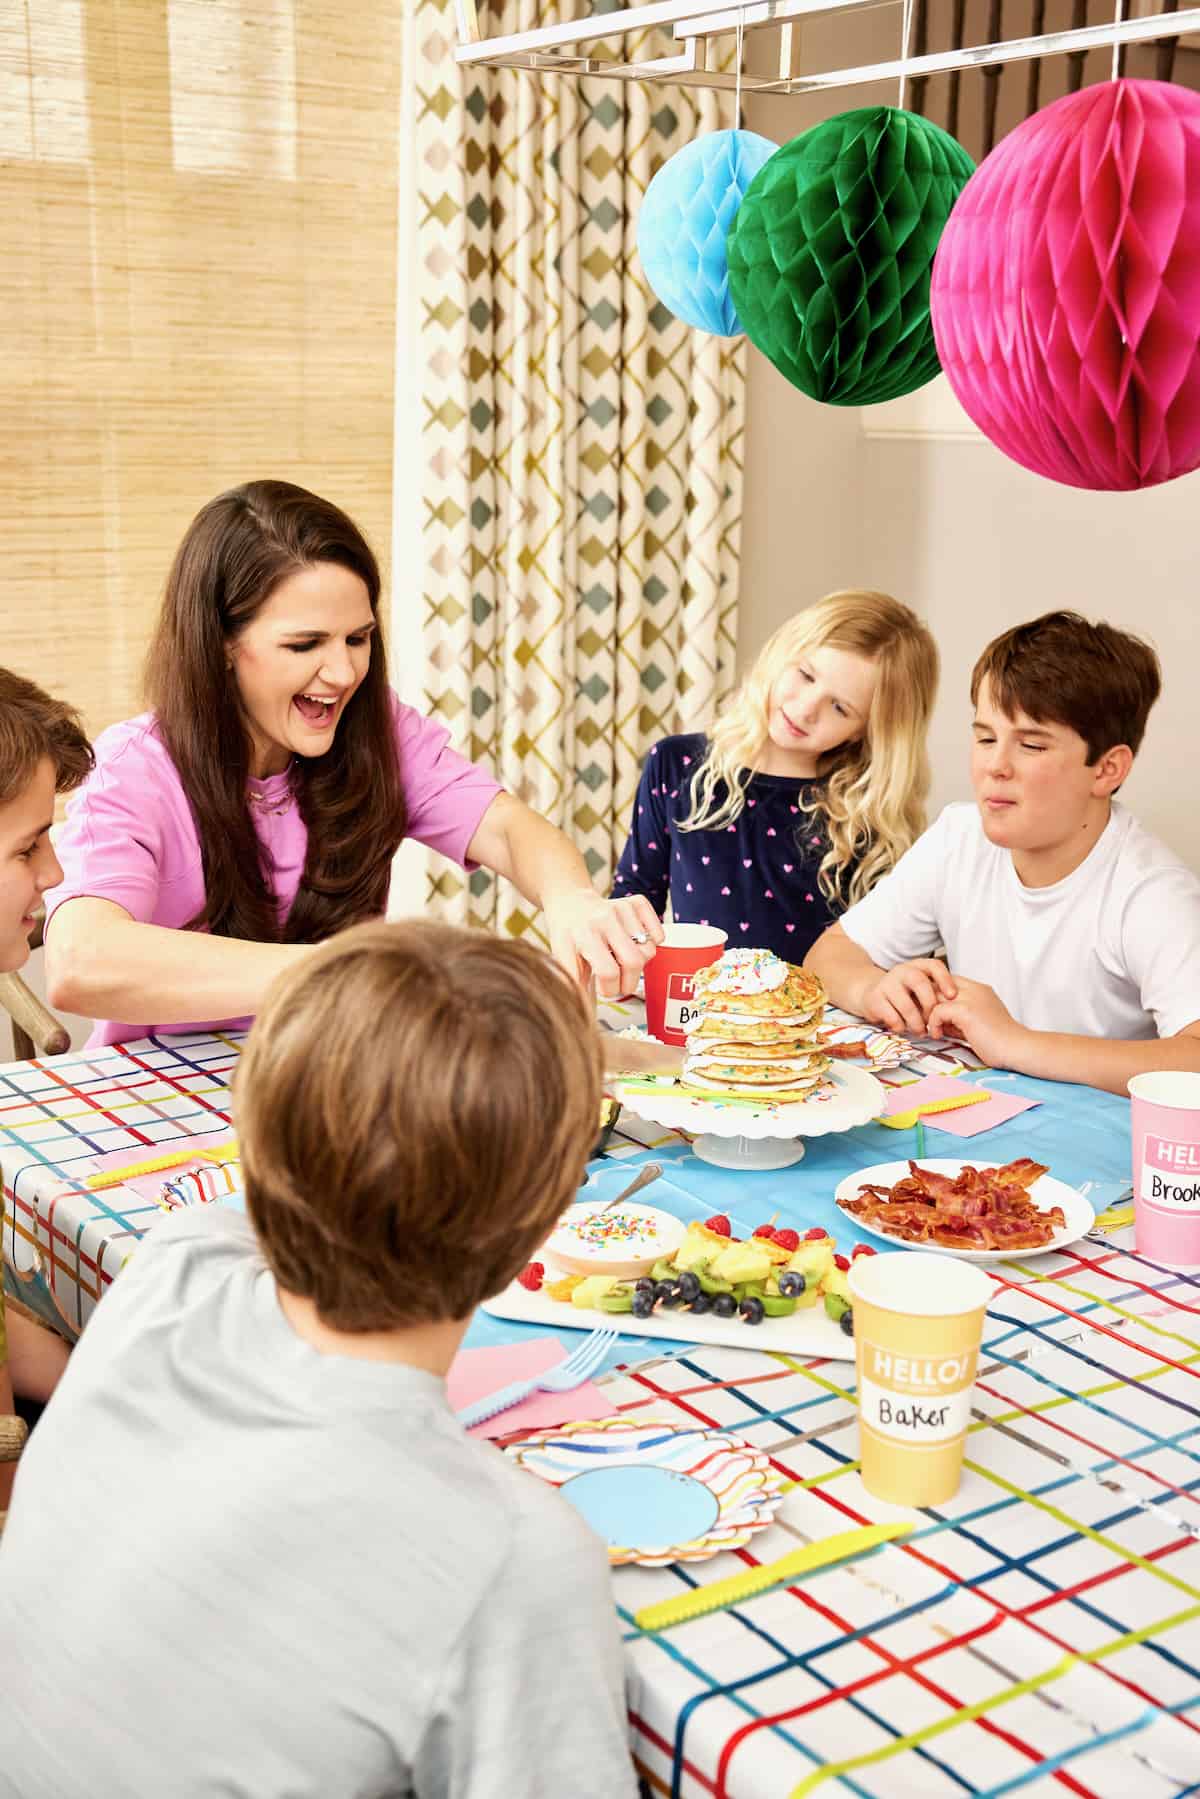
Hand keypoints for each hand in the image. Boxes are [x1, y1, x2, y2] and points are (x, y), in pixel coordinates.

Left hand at [544, 891, 663, 997]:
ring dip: (640, 964)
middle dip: (629, 982)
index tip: (605, 989)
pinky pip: (659, 933)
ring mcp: (623, 908)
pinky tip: (635, 944)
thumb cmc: (567, 934)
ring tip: (623, 961)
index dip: (610, 989)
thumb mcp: (562, 958)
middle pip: (634, 961)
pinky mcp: (637, 903)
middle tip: (619, 983)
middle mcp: (605, 918)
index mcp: (585, 934)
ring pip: (649, 950)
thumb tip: (585, 1012)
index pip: (609, 971)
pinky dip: (653, 943)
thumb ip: (573, 983)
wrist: (570, 902)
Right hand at [859, 958, 956, 1035]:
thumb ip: (935, 993)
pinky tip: (903, 1029)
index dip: (945, 980)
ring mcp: (886, 983)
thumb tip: (956, 1009)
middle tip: (934, 1020)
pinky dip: (901, 1026)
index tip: (952, 996)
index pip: (934, 966)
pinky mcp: (875, 998)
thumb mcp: (919, 988)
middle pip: (920, 982)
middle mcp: (901, 971)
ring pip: (906, 1004)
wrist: (869, 994)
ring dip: (916, 1022)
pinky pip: (892, 1016)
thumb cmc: (902, 994)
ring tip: (921, 1031)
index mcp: (916, 966)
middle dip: (930, 1005)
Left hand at [926, 977, 1029, 1070]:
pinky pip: (937, 1010)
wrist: (1018, 1049)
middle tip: (922, 1021)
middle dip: (927, 1003)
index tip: (930, 1013)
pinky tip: (938, 1035)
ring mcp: (971, 998)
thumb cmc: (1000, 1043)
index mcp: (980, 990)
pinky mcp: (967, 1010)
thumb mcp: (976, 1024)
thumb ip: (957, 1019)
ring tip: (929, 1028)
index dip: (936, 995)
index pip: (948, 981)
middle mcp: (975, 990)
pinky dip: (933, 1023)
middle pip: (938, 985)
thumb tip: (938, 1022)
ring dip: (927, 1013)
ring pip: (935, 995)